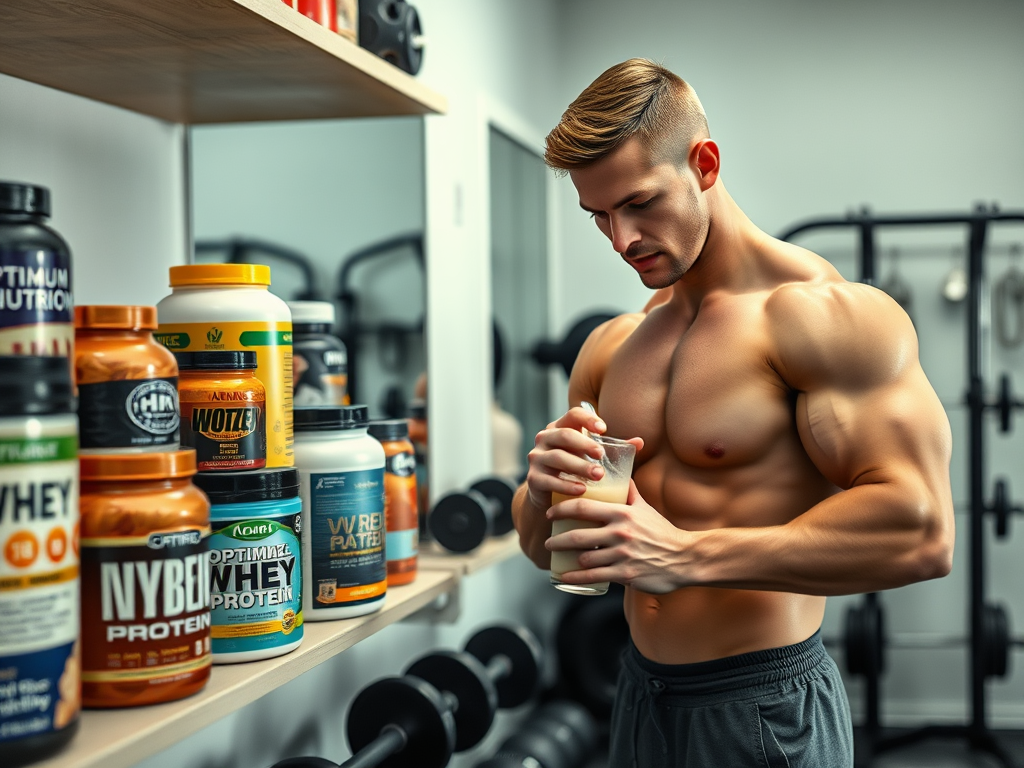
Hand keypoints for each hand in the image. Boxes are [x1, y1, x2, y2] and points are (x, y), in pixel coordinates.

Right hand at [523, 406, 614, 509]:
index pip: (573, 414)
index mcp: (560, 428)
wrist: (549, 497)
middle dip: (584, 444)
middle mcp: (545, 439)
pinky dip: (566, 485)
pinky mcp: (533, 479)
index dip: (587, 419)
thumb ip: (614, 449)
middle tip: (602, 455)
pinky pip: (549, 480)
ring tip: (598, 475)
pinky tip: (582, 490)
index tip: (604, 429)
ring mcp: (537, 458)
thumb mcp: (591, 456)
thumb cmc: (575, 470)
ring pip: (557, 458)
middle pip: (564, 435)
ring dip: (579, 466)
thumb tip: (640, 442)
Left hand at [546, 479, 692, 593]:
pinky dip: (575, 578)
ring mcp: (622, 555)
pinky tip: (564, 577)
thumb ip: (630, 491)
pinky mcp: (625, 575)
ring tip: (557, 557)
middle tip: (547, 540)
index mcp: (622, 513)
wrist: (685, 558)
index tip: (550, 513)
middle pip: (577, 535)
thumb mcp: (645, 508)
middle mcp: (620, 533)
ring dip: (567, 558)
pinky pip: (593, 577)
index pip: (583, 507)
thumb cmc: (662, 532)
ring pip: (584, 557)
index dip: (561, 509)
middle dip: (557, 539)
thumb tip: (621, 471)